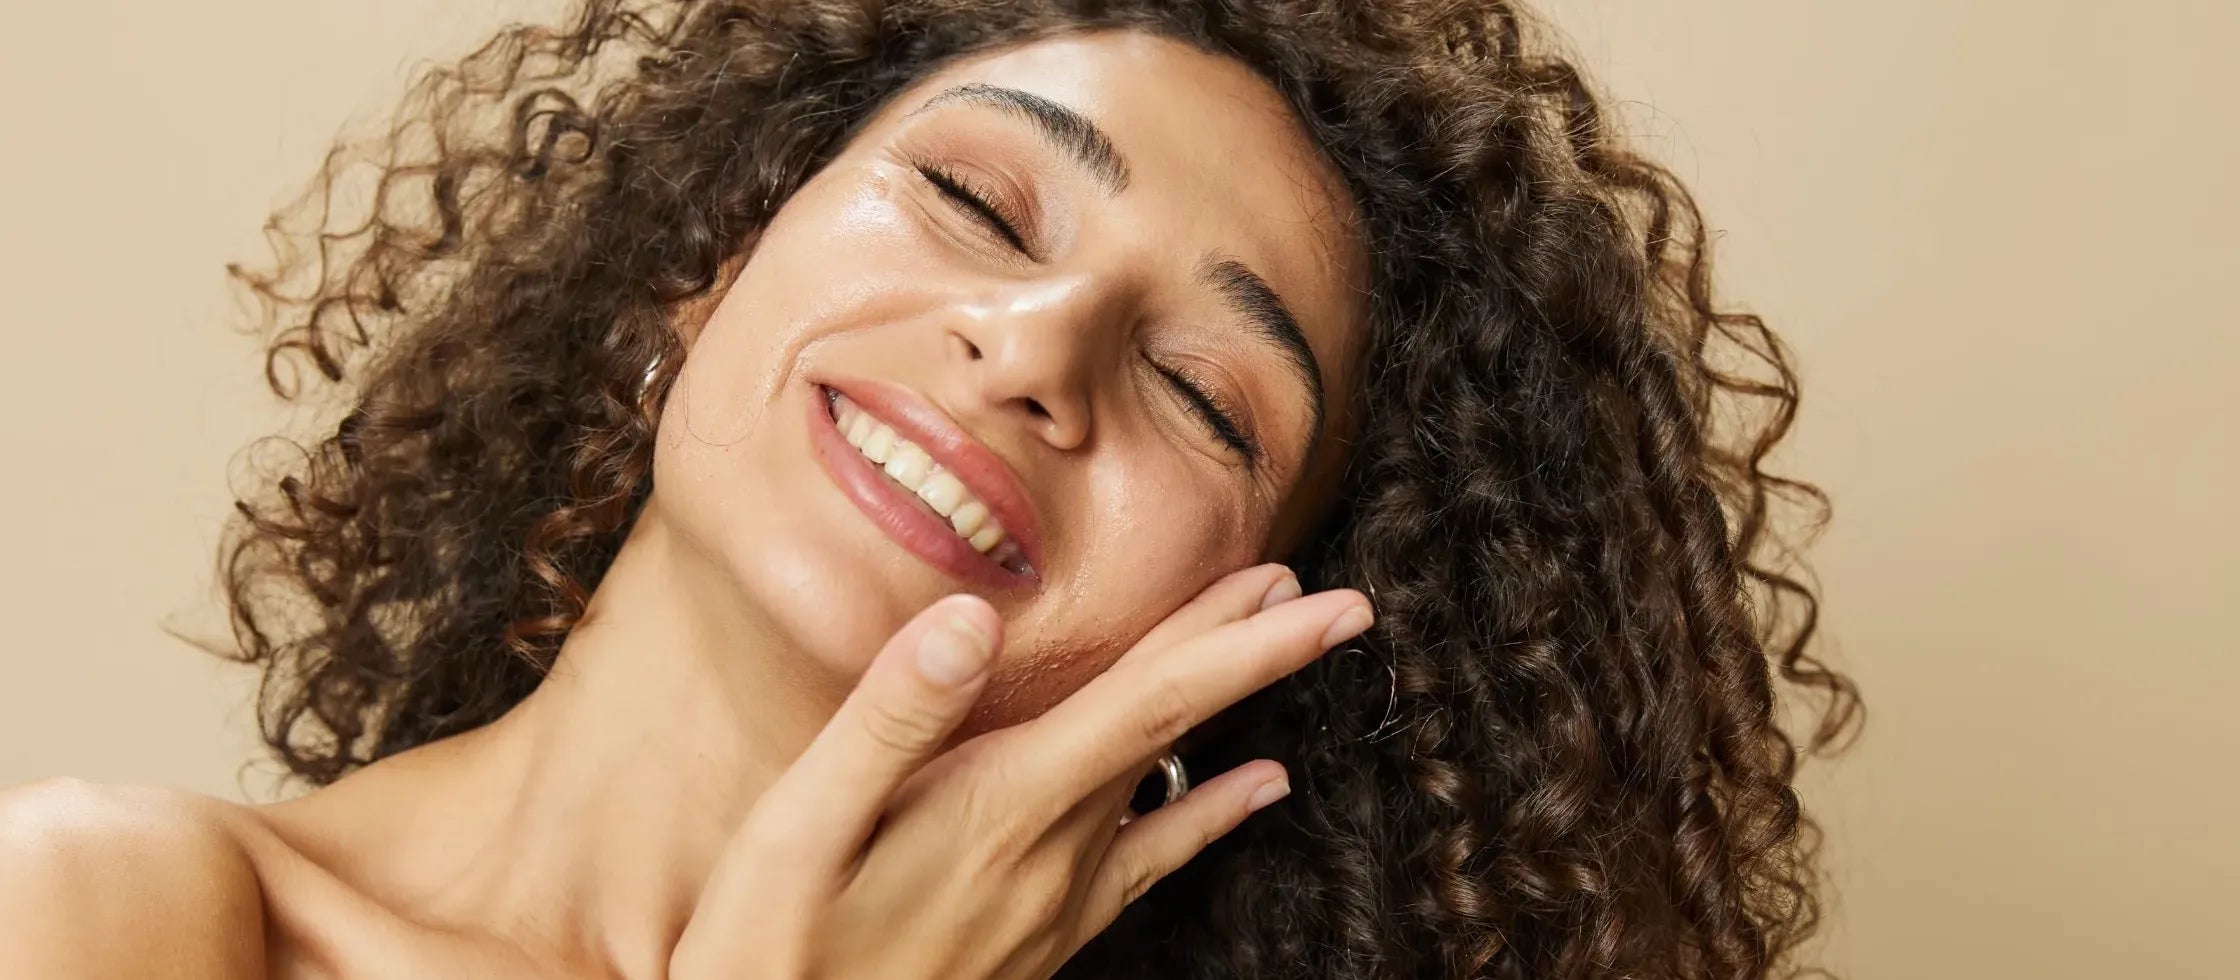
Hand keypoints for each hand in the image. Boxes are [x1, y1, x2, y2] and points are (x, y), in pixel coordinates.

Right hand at [668, 563, 1372, 979]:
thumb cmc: (772, 953)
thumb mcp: (798, 829)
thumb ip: (889, 719)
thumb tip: (971, 619)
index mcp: (1002, 807)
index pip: (1155, 703)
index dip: (1246, 644)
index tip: (1330, 604)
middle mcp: (1048, 855)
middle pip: (1174, 731)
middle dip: (1251, 654)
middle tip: (1329, 598)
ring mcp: (1051, 905)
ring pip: (1165, 784)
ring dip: (1226, 714)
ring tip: (1276, 652)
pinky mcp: (1039, 941)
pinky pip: (1146, 862)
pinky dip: (1203, 815)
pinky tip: (1244, 790)